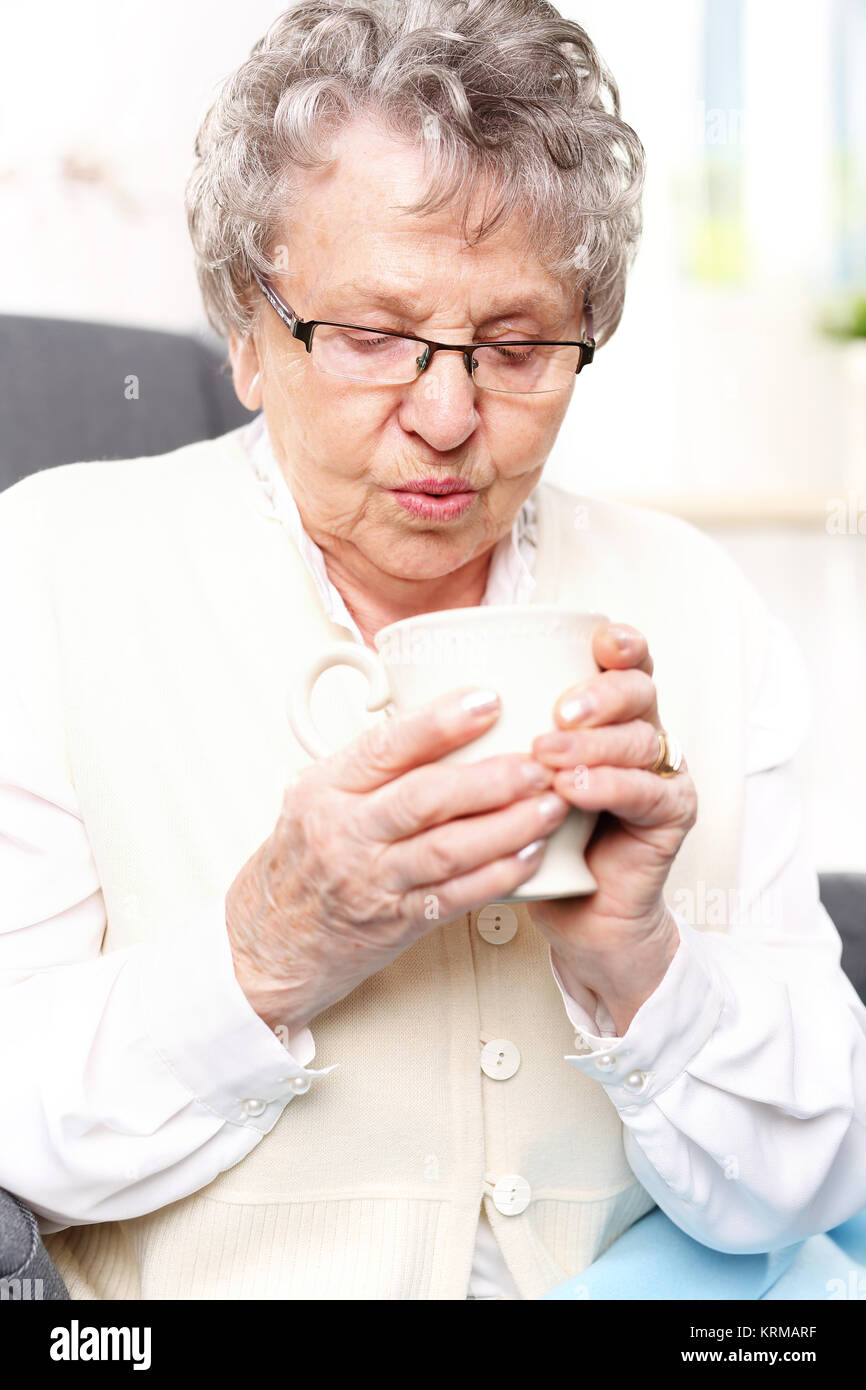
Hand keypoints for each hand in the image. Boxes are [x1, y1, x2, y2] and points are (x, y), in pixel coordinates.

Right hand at [225, 687, 569, 1031]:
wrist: (267, 945)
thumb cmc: (300, 864)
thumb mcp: (316, 798)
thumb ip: (371, 766)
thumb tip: (442, 718)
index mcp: (326, 790)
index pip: (384, 746)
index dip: (440, 722)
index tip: (488, 701)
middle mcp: (345, 834)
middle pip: (424, 798)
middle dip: (490, 778)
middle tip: (538, 763)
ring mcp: (370, 882)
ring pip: (448, 849)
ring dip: (508, 826)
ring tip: (550, 804)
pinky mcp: (395, 923)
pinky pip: (455, 897)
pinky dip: (499, 876)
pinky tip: (531, 855)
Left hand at [528, 621, 696, 1034]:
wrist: (575, 914)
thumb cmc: (536, 836)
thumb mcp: (506, 776)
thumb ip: (489, 731)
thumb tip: (411, 687)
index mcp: (605, 712)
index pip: (623, 661)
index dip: (620, 643)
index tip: (600, 637)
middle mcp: (640, 734)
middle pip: (639, 692)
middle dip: (603, 693)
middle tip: (561, 710)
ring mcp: (661, 774)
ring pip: (642, 740)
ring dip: (594, 744)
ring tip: (548, 754)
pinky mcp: (670, 817)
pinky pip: (648, 793)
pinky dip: (610, 787)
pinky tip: (574, 790)